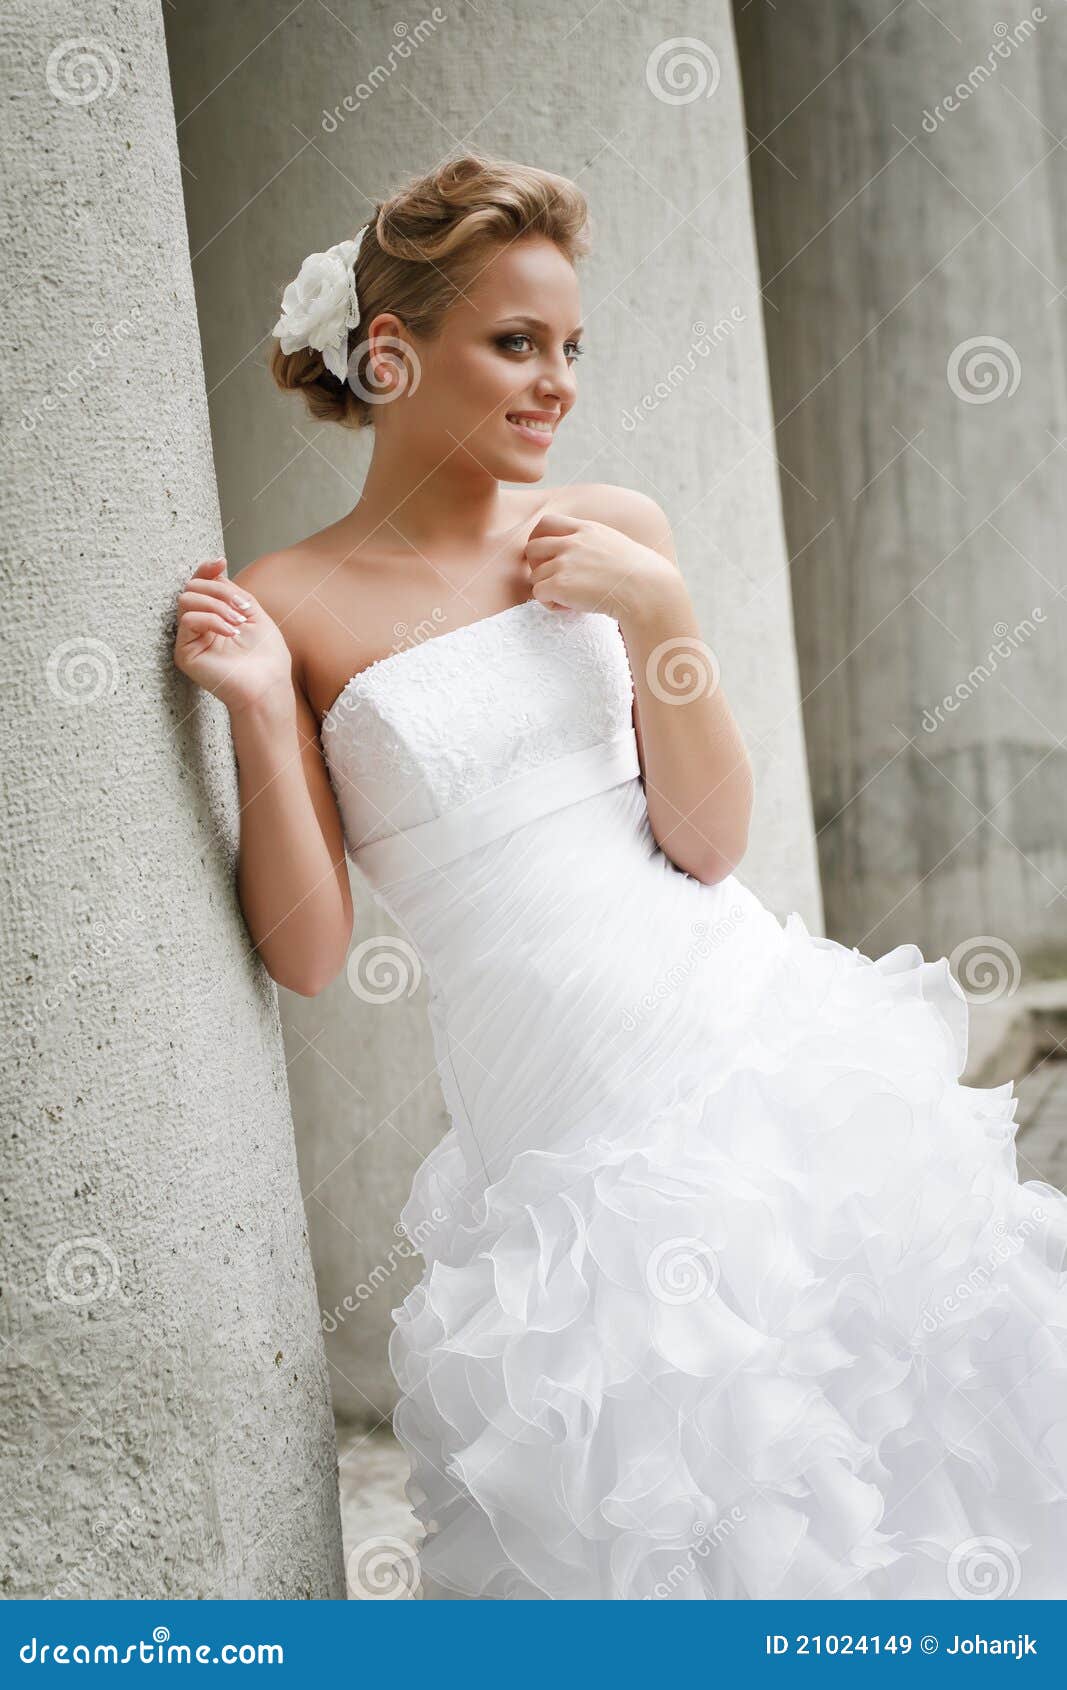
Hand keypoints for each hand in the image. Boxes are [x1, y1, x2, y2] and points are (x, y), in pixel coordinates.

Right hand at [173, 557, 292, 716]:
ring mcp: (190, 639)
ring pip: (187, 599)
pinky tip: (230, 633)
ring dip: (217, 606)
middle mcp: (199, 626)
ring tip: (238, 623)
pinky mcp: (184, 652)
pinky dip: (212, 620)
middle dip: (219, 591)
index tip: (221, 562)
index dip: (207, 570)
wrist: (268, 686)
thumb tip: (216, 567)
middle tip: (243, 609)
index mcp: (215, 615)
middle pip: (193, 587)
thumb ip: (233, 591)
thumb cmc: (266, 657)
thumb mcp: (254, 613)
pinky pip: (188, 620)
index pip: (201, 584)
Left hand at [522, 513, 681, 624]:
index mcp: (586, 529)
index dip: (541, 540)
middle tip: (555, 581)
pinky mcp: (559, 584)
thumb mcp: (615, 544)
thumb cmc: (639, 575)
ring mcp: (564, 562)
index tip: (550, 557)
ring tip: (571, 599)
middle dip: (537, 566)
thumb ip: (593, 543)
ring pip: (535, 576)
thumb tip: (582, 558)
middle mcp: (572, 542)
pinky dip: (551, 604)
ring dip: (548, 589)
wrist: (646, 591)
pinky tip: (571, 608)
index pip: (546, 522)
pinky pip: (538, 594)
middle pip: (532, 547)